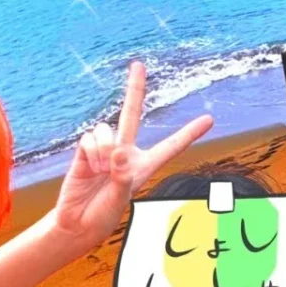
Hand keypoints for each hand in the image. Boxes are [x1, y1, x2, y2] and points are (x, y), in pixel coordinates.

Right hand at [53, 61, 213, 244]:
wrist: (76, 222)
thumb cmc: (103, 214)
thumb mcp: (120, 199)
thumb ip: (122, 176)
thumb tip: (119, 152)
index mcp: (144, 166)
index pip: (171, 146)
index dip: (189, 133)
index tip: (209, 120)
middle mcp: (125, 152)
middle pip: (132, 113)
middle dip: (134, 89)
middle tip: (138, 65)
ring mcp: (104, 150)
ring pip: (106, 131)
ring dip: (104, 151)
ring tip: (100, 172)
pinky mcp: (84, 150)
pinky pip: (89, 138)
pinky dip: (91, 153)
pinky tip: (89, 168)